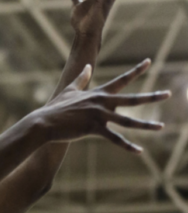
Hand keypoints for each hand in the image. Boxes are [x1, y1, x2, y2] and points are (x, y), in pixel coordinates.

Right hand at [32, 59, 169, 152]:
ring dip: (146, 125)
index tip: (149, 62)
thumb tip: (87, 67)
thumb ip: (81, 79)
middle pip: (132, 99)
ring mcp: (98, 115)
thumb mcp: (69, 90)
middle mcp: (101, 102)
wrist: (44, 122)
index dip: (136, 71)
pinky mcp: (93, 128)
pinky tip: (139, 151)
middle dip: (151, 97)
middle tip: (168, 93)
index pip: (121, 80)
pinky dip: (127, 145)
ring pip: (127, 121)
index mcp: (98, 93)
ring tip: (161, 126)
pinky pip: (114, 138)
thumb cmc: (56, 107)